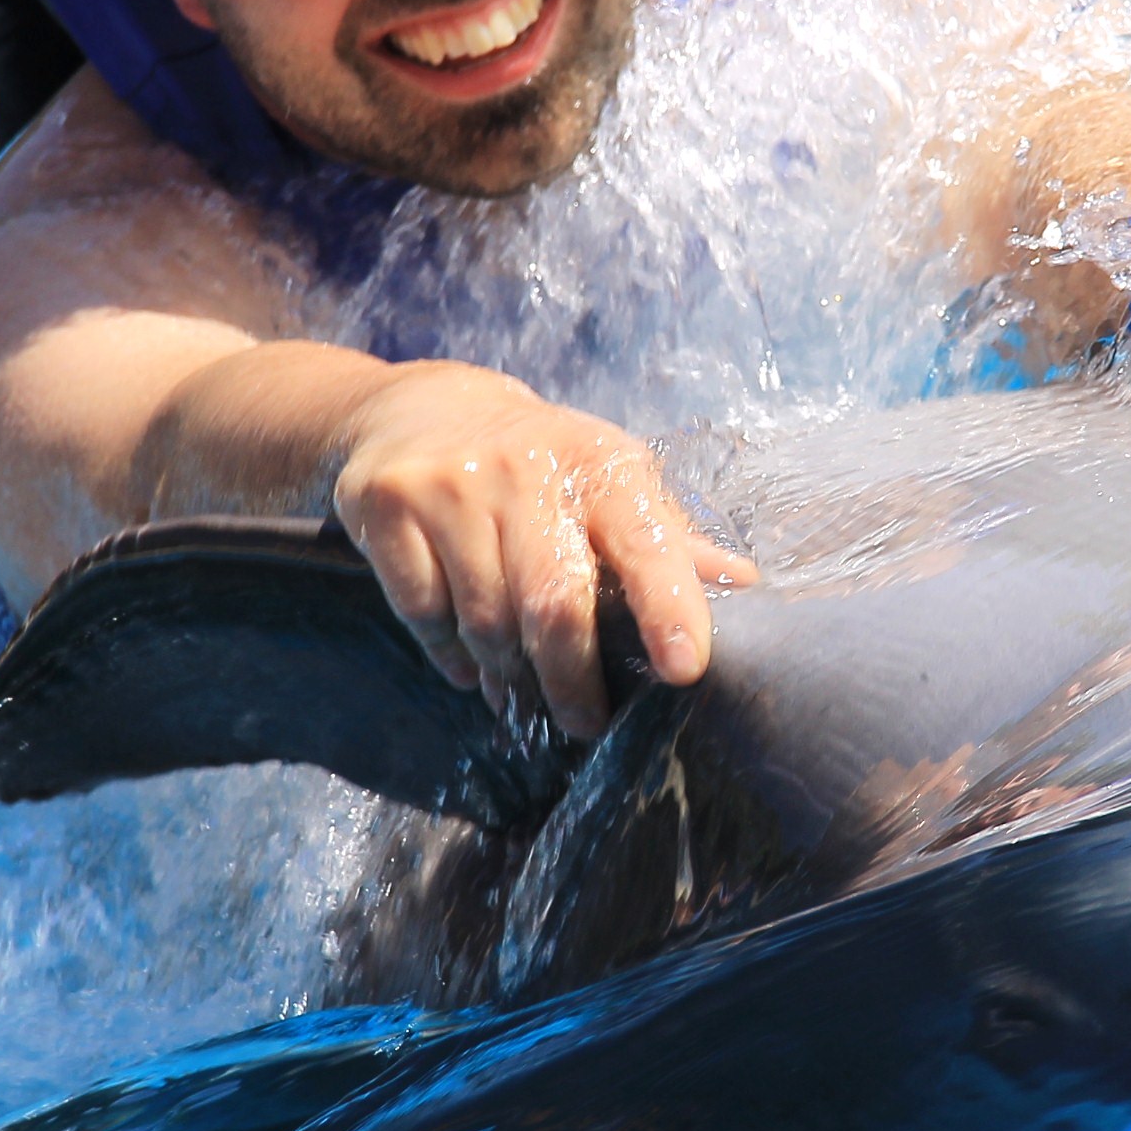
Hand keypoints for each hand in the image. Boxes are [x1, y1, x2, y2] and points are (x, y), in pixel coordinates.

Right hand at [329, 362, 755, 734]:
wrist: (420, 408)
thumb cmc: (539, 463)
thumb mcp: (608, 482)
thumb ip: (667, 540)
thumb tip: (744, 586)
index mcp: (599, 464)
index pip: (644, 541)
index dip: (668, 607)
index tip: (686, 668)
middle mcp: (524, 467)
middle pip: (555, 603)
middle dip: (573, 679)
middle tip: (584, 722)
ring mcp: (450, 484)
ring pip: (486, 619)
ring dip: (507, 671)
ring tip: (519, 688)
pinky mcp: (386, 505)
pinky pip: (424, 613)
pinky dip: (450, 655)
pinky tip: (468, 662)